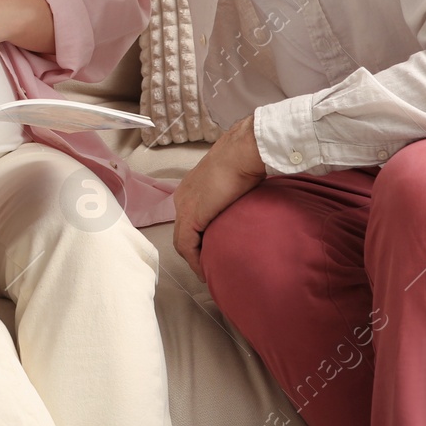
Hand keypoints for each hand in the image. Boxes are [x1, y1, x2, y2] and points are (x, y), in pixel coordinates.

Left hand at [172, 116, 266, 278]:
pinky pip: (186, 246)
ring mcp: (184, 207)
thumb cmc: (244, 160)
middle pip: (182, 232)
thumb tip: (243, 200)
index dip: (195, 238)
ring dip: (193, 259)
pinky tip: (204, 271)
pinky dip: (194, 261)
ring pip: (182, 241)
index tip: (208, 251)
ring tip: (206, 272)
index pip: (187, 219)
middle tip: (207, 266)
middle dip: (193, 251)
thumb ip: (232, 192)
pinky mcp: (191, 217)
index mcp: (191, 188)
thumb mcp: (235, 180)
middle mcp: (182, 198)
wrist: (242, 152)